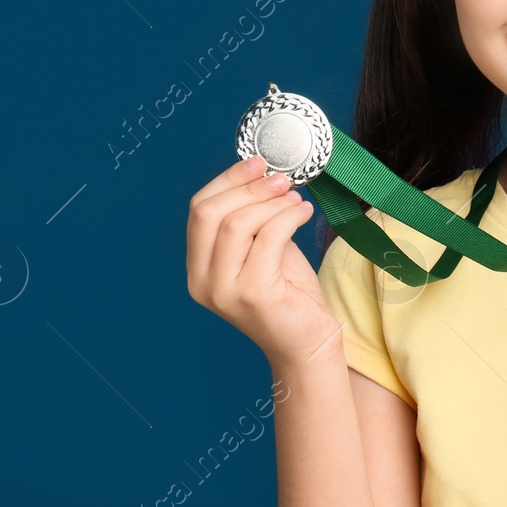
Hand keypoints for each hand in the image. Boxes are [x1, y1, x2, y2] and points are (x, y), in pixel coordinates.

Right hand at [187, 155, 342, 366]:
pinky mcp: (253, 294)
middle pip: (210, 213)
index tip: (257, 163)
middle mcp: (203, 281)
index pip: (199, 210)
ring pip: (238, 223)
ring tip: (296, 198)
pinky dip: (288, 217)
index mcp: (198, 269)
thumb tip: (262, 174)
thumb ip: (251, 220)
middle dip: (247, 187)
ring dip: (271, 202)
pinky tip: (304, 213)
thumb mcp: (260, 251)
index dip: (227, 180)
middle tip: (280, 178)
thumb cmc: (288, 295)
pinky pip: (269, 238)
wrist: (308, 344)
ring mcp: (224, 290)